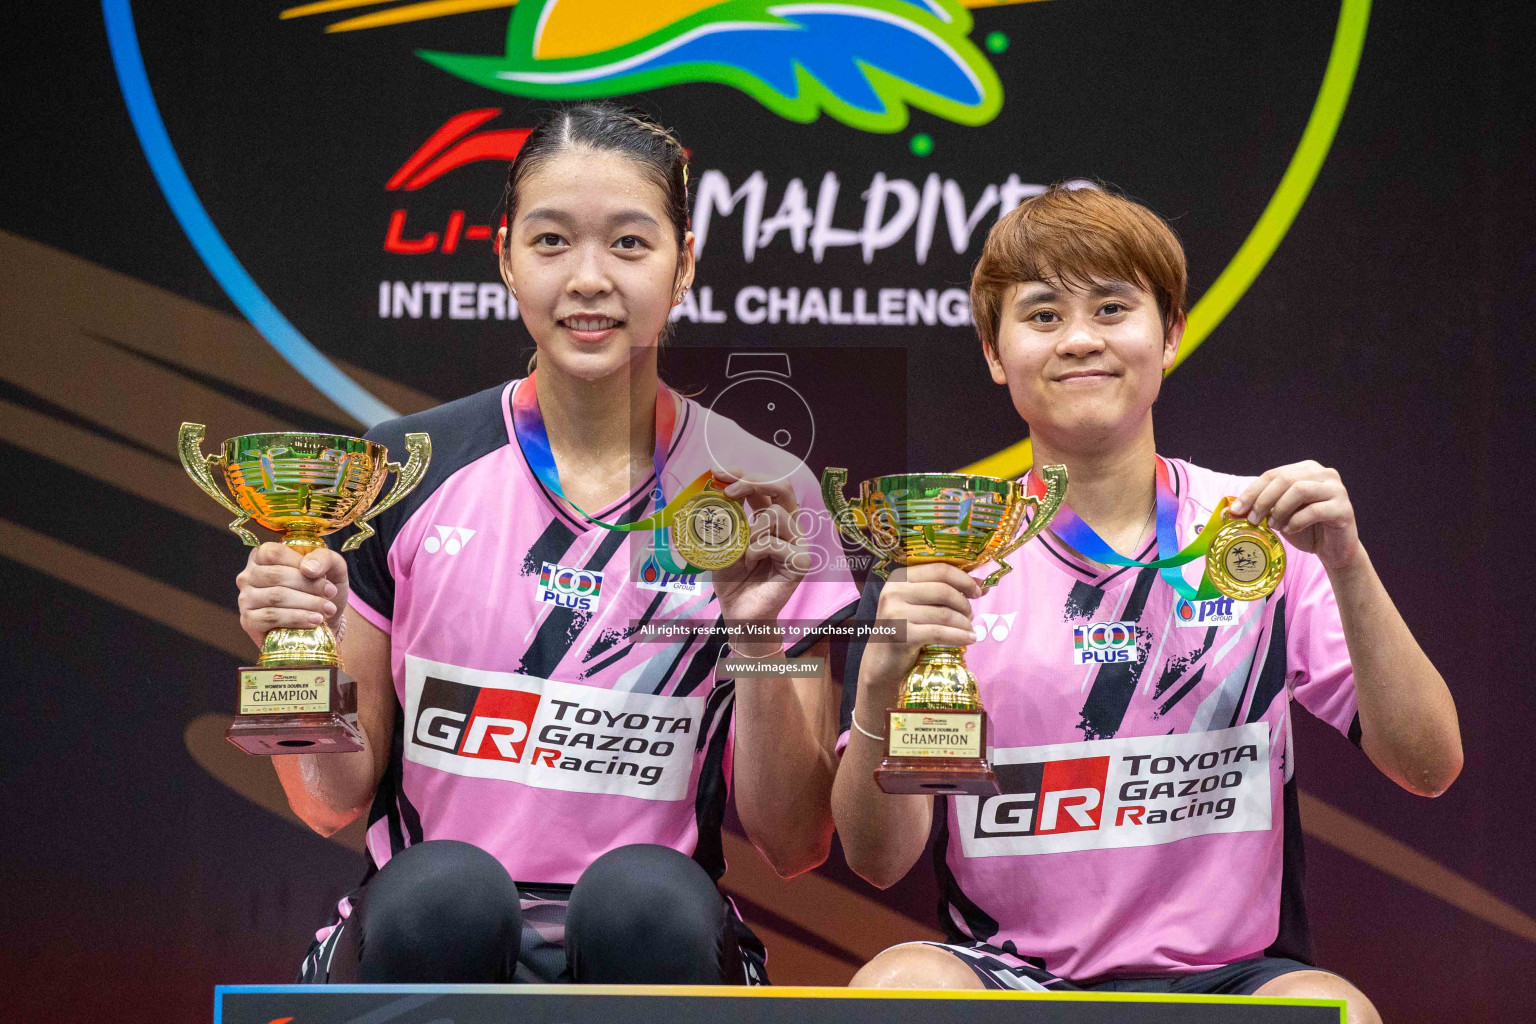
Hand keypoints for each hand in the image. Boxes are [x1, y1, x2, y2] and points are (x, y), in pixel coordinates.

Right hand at [235, 543, 348, 649]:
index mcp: (262, 557)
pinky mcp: (249, 621)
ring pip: (276, 597)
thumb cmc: (321, 589)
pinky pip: (272, 617)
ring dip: (307, 603)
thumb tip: (308, 568)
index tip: (324, 575)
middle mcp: (249, 576)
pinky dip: (297, 619)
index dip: (300, 563)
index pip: (274, 553)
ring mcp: (246, 599)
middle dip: (309, 585)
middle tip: (331, 593)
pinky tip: (314, 621)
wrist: (322, 621)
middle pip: (276, 575)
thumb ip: (324, 558)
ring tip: (328, 609)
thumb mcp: (331, 567)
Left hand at [708, 467, 811, 648]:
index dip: (744, 474)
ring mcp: (798, 544)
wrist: (740, 613)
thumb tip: (714, 488)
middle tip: (729, 492)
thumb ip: (727, 519)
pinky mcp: (800, 562)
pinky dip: (756, 551)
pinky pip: (775, 543)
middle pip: (783, 488)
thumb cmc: (733, 579)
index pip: (766, 486)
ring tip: (743, 551)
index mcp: (773, 520)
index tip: (719, 472)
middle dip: (754, 482)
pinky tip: (751, 564)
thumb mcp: (725, 543)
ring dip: (752, 530)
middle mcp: (790, 528)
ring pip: (777, 515)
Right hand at [857, 563, 980, 705]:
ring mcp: (896, 614)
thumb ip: (943, 591)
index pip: (939, 569)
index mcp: (899, 578)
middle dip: (964, 603)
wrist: (880, 662)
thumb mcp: (917, 604)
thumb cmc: (904, 629)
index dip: (964, 579)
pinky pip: (940, 633)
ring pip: (944, 614)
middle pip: (943, 590)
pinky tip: (969, 640)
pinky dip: (959, 637)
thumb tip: (982, 585)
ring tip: (970, 630)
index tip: (978, 591)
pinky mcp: (902, 635)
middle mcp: (894, 591)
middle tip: (971, 615)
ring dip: (964, 623)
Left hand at [1229, 461, 1361, 571]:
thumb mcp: (1278, 514)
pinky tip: (1290, 530)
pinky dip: (1296, 521)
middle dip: (1263, 500)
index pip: (1273, 475)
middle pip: (1285, 479)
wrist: (1333, 550)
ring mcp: (1336, 489)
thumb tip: (1230, 510)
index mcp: (1306, 469)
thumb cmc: (1304, 529)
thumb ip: (1261, 506)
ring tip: (1274, 525)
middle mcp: (1324, 474)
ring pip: (1300, 490)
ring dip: (1280, 509)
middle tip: (1252, 519)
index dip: (1252, 491)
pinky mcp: (1344, 509)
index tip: (1236, 510)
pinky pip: (1315, 510)